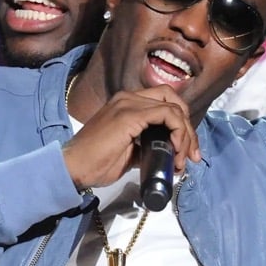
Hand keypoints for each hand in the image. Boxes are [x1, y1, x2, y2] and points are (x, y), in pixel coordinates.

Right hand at [62, 86, 198, 189]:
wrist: (74, 168)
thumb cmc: (97, 164)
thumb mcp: (130, 153)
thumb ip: (148, 146)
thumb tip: (169, 153)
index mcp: (127, 104)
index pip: (165, 102)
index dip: (182, 125)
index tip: (187, 152)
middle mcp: (128, 98)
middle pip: (173, 101)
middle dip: (189, 129)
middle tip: (192, 156)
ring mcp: (128, 103)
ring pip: (174, 108)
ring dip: (185, 135)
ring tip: (182, 160)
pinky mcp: (130, 115)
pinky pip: (167, 114)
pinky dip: (178, 132)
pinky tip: (175, 150)